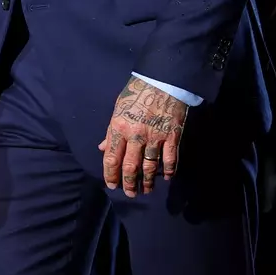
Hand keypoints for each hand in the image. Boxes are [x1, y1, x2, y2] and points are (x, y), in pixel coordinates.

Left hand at [98, 77, 187, 196]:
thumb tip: (102, 148)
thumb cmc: (137, 92)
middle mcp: (136, 135)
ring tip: (146, 190)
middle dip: (129, 183)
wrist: (163, 80)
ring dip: (148, 181)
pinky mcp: (172, 137)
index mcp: (119, 127)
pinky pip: (170, 159)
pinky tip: (165, 178)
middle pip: (130, 166)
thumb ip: (111, 130)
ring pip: (150, 166)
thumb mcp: (118, 108)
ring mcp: (155, 137)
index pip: (111, 157)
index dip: (110, 174)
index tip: (111, 184)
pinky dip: (168, 171)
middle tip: (130, 194)